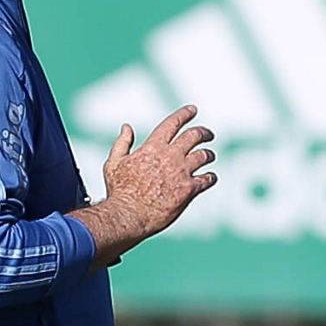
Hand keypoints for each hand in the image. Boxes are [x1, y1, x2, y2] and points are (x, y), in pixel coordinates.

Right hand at [99, 105, 216, 237]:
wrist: (127, 215)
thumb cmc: (119, 191)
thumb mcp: (114, 162)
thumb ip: (122, 143)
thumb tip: (126, 127)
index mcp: (153, 147)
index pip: (173, 123)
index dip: (184, 114)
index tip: (192, 110)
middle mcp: (170, 156)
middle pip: (194, 136)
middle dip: (203, 132)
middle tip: (208, 134)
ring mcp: (181, 172)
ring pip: (203, 155)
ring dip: (208, 154)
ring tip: (210, 155)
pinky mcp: (188, 189)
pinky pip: (207, 179)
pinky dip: (211, 177)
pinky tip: (211, 177)